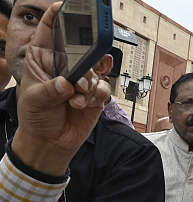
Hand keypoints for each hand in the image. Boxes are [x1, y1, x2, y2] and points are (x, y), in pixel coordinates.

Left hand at [11, 2, 110, 175]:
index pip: (50, 31)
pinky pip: (103, 88)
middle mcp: (65, 66)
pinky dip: (95, 97)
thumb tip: (67, 83)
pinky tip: (83, 105)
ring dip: (88, 86)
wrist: (51, 142)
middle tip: (82, 71)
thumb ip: (52, 90)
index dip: (57, 16)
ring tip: (76, 98)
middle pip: (81, 48)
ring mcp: (81, 79)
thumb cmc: (35, 118)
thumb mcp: (35, 100)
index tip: (64, 6)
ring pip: (95, 70)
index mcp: (43, 59)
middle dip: (84, 59)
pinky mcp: (94, 94)